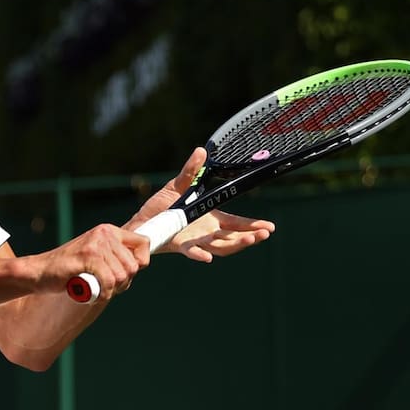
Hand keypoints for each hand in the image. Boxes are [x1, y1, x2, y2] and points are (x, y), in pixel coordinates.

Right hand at [40, 222, 149, 300]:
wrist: (38, 273)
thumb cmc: (67, 270)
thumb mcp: (95, 258)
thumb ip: (114, 258)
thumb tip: (140, 265)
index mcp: (108, 231)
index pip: (144, 243)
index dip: (139, 264)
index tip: (124, 275)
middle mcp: (104, 234)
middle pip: (133, 266)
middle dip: (123, 283)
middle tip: (105, 287)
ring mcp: (96, 244)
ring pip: (122, 276)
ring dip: (111, 290)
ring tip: (95, 289)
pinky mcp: (88, 256)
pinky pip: (109, 281)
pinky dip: (103, 294)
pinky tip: (90, 294)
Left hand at [130, 147, 275, 262]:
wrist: (139, 222)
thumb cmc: (159, 206)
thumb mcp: (177, 186)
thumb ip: (190, 171)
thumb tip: (201, 151)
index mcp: (210, 218)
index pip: (237, 223)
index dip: (253, 226)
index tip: (269, 228)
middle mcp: (205, 232)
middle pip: (233, 238)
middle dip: (250, 236)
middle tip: (264, 234)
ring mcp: (194, 240)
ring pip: (219, 247)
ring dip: (234, 245)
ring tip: (249, 240)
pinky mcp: (178, 245)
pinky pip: (191, 252)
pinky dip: (199, 255)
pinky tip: (207, 258)